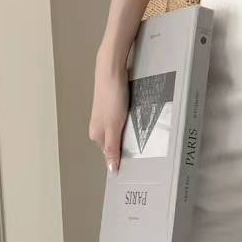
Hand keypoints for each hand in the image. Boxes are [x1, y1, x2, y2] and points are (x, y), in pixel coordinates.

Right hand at [90, 43, 131, 173]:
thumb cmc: (112, 97)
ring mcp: (105, 115)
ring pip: (120, 130)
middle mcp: (99, 126)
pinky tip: (138, 118)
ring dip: (131, 132)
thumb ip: (113, 148)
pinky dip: (130, 121)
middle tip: (145, 147)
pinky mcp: (113, 105)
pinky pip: (123, 119)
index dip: (123, 157)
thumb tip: (111, 170)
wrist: (112, 70)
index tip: (139, 163)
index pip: (111, 153)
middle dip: (128, 144)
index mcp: (96, 134)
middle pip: (116, 142)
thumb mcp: (113, 127)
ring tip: (143, 131)